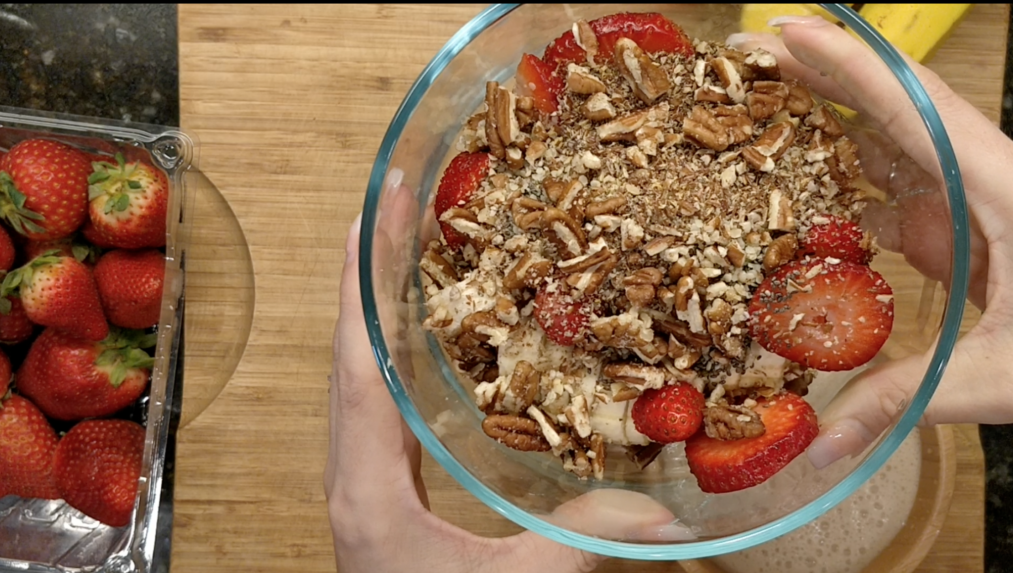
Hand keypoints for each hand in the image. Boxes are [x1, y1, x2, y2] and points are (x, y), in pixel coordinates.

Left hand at [324, 184, 688, 571]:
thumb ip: (580, 540)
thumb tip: (661, 509)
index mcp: (370, 489)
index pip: (358, 366)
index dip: (361, 290)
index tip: (367, 218)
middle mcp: (354, 476)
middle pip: (352, 357)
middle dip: (367, 281)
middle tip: (393, 212)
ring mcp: (362, 484)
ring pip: (361, 380)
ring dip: (375, 315)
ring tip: (404, 256)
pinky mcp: (380, 495)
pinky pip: (380, 408)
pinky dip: (394, 359)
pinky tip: (422, 340)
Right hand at [729, 16, 1012, 467]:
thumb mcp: (1005, 375)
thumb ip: (909, 401)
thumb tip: (821, 449)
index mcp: (1001, 187)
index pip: (915, 109)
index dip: (848, 65)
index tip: (785, 32)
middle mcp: (980, 179)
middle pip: (891, 108)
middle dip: (818, 73)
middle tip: (747, 53)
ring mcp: (968, 201)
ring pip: (887, 143)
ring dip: (824, 119)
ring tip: (757, 106)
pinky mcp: (960, 229)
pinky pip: (892, 191)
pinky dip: (842, 179)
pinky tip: (799, 182)